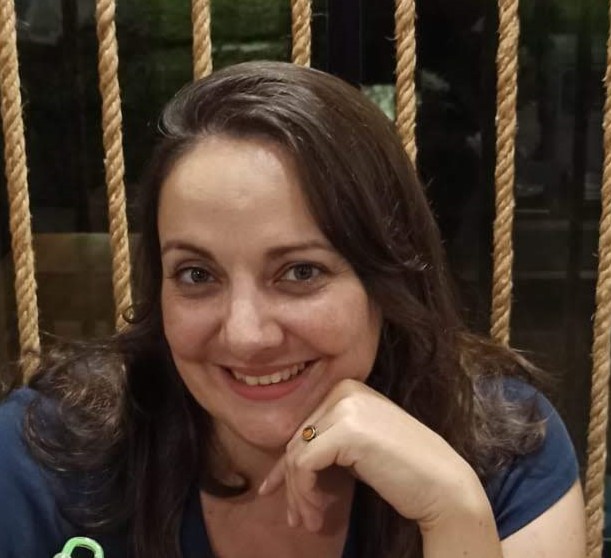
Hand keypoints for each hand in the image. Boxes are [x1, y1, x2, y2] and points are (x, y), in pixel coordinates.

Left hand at [258, 378, 482, 531]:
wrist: (444, 487)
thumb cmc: (404, 471)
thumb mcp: (357, 448)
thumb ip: (327, 443)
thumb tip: (287, 461)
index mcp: (348, 388)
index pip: (304, 427)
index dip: (287, 465)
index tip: (277, 493)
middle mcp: (345, 390)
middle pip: (298, 440)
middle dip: (291, 484)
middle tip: (298, 519)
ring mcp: (346, 406)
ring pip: (297, 454)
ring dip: (298, 495)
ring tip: (308, 523)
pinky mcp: (346, 430)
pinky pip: (304, 464)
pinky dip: (304, 493)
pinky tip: (318, 513)